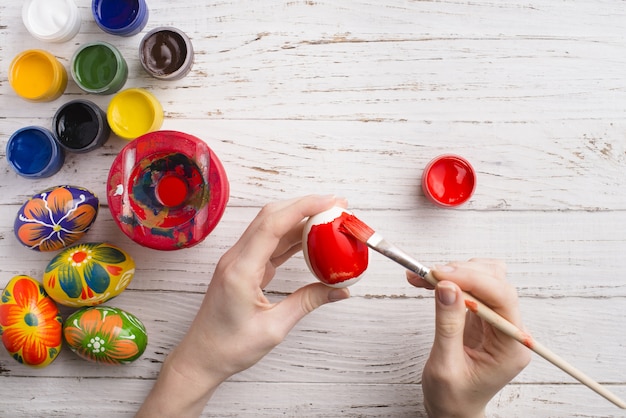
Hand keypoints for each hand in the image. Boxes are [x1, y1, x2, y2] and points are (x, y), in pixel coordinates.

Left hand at [137, 195, 350, 416]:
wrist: (202, 357)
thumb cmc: (229, 347)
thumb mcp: (274, 328)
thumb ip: (307, 302)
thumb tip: (339, 290)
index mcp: (241, 270)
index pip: (272, 224)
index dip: (303, 207)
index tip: (330, 202)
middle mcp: (237, 258)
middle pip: (271, 217)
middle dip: (305, 206)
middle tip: (337, 206)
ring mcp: (238, 260)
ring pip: (271, 227)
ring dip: (300, 219)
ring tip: (329, 219)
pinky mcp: (244, 267)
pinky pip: (269, 243)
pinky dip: (292, 237)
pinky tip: (312, 239)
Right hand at [407, 259, 530, 417]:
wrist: (453, 410)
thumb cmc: (452, 397)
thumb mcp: (445, 365)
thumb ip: (448, 325)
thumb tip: (447, 287)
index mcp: (512, 347)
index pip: (502, 299)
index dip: (473, 280)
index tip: (442, 274)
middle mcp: (510, 330)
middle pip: (496, 283)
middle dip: (461, 273)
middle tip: (429, 274)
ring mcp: (497, 322)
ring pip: (485, 279)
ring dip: (456, 273)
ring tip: (425, 277)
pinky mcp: (482, 317)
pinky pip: (470, 288)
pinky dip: (450, 281)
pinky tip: (430, 282)